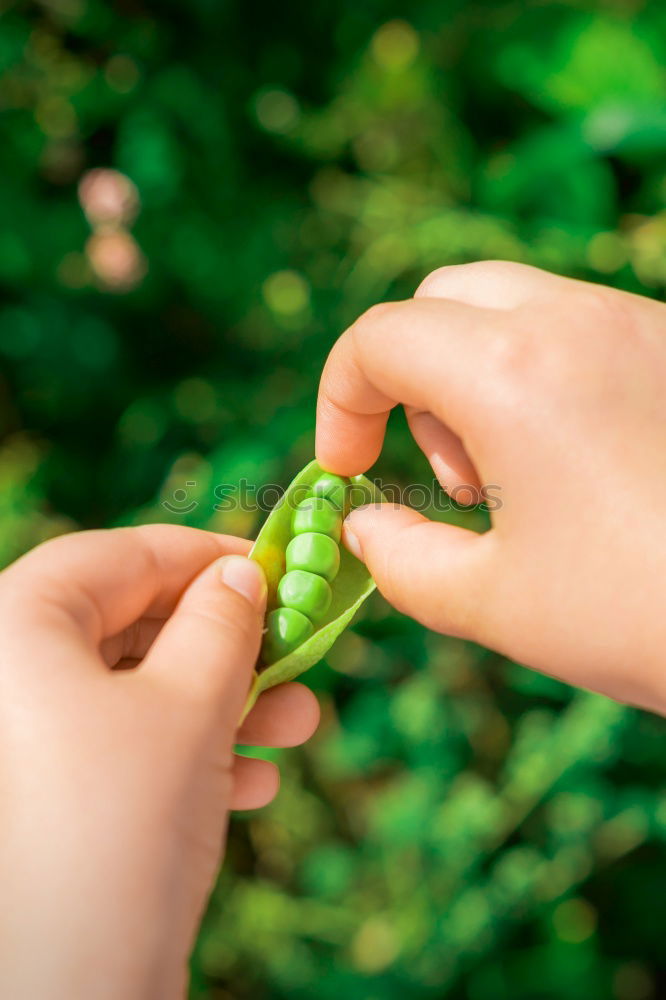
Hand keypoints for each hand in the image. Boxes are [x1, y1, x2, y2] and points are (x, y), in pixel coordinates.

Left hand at [0, 525, 318, 998]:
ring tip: (299, 724)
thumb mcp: (190, 704)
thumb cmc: (120, 826)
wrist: (63, 996)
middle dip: (229, 645)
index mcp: (16, 625)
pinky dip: (192, 753)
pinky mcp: (48, 796)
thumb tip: (243, 575)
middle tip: (299, 652)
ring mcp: (25, 740)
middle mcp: (8, 676)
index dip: (207, 554)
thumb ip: (223, 623)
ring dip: (226, 703)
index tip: (278, 563)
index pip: (121, 555)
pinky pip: (125, 746)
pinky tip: (252, 780)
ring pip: (139, 691)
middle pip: (134, 624)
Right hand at [316, 260, 665, 713]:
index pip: (378, 338)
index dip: (339, 402)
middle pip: (442, 299)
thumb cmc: (642, 615)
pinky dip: (542, 379)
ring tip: (514, 482)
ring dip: (477, 378)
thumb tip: (365, 526)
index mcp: (511, 371)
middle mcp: (578, 320)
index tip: (350, 469)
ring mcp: (641, 325)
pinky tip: (578, 471)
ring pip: (515, 307)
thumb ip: (399, 559)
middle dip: (409, 377)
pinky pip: (581, 331)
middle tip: (446, 473)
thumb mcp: (492, 603)